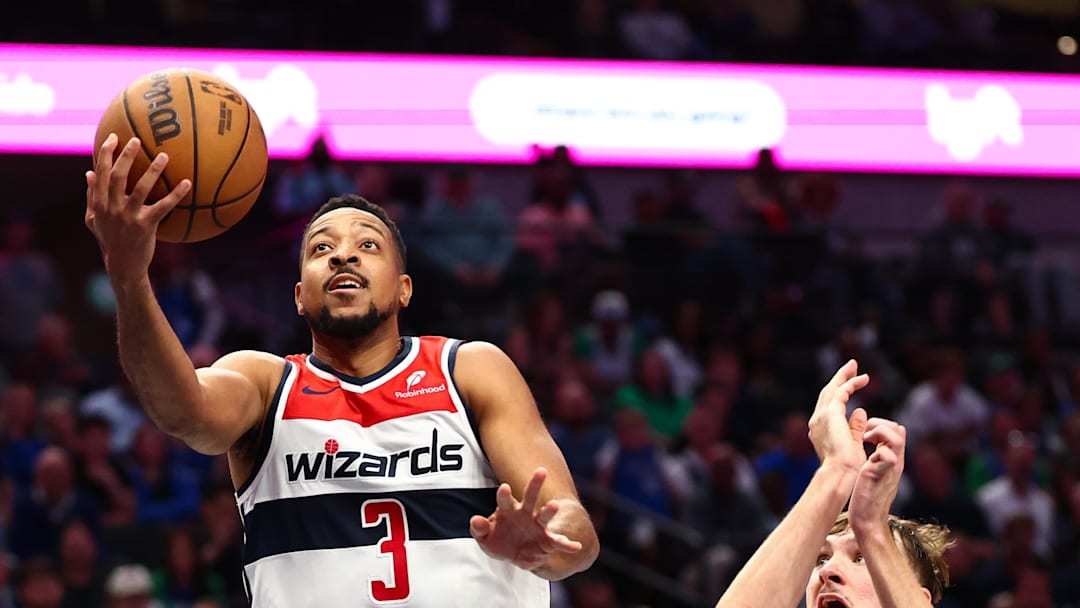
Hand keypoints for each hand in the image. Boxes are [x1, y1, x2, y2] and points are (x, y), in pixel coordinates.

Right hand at [84, 133, 190, 285]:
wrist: (123, 266)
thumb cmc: (110, 240)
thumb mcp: (94, 220)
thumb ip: (91, 196)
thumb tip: (88, 173)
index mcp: (100, 203)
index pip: (100, 173)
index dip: (105, 154)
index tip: (113, 137)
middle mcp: (112, 207)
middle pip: (118, 176)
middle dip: (126, 156)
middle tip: (137, 140)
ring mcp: (128, 217)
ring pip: (141, 188)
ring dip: (153, 170)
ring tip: (165, 156)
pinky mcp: (145, 226)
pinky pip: (163, 206)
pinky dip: (176, 194)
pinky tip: (187, 183)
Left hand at [469, 467, 582, 570]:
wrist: (514, 555)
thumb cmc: (498, 541)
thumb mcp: (484, 538)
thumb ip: (479, 529)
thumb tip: (475, 519)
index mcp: (508, 510)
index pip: (505, 500)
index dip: (504, 494)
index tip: (504, 487)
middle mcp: (525, 514)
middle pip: (530, 497)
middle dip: (535, 484)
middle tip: (541, 471)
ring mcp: (538, 526)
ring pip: (545, 516)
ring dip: (550, 510)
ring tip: (555, 505)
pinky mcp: (547, 540)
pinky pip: (558, 542)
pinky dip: (568, 545)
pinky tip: (576, 546)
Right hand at [808, 360, 869, 473]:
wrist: (840, 473)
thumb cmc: (847, 466)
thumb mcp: (853, 442)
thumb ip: (854, 426)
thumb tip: (860, 411)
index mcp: (820, 429)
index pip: (829, 405)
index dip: (840, 391)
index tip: (852, 382)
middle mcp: (817, 421)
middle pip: (827, 393)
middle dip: (839, 378)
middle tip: (851, 367)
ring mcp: (821, 417)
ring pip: (831, 389)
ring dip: (844, 377)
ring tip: (854, 367)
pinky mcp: (830, 413)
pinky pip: (841, 392)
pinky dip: (851, 384)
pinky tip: (862, 380)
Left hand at [848, 418, 905, 535]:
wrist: (869, 521)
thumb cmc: (868, 496)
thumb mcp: (876, 470)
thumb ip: (880, 455)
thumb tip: (878, 443)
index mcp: (893, 458)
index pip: (896, 430)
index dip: (881, 424)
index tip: (865, 432)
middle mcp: (895, 461)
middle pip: (898, 429)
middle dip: (879, 423)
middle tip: (864, 434)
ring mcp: (890, 468)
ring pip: (896, 438)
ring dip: (879, 432)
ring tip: (865, 440)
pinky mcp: (880, 475)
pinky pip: (888, 456)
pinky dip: (879, 451)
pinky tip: (867, 457)